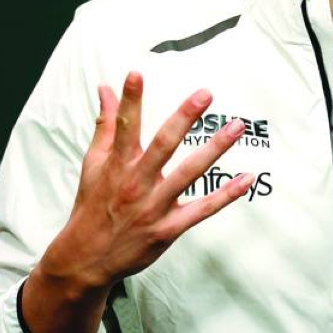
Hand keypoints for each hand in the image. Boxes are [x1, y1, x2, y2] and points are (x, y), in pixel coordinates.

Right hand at [42, 72, 252, 290]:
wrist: (86, 258)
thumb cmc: (92, 205)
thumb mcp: (93, 163)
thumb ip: (105, 124)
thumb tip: (105, 89)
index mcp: (117, 165)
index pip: (124, 126)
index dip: (130, 99)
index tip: (136, 73)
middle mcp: (136, 183)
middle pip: (163, 145)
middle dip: (183, 117)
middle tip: (205, 94)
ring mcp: (153, 206)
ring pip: (189, 173)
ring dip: (215, 149)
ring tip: (236, 127)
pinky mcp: (167, 229)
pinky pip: (202, 209)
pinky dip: (226, 195)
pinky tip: (247, 179)